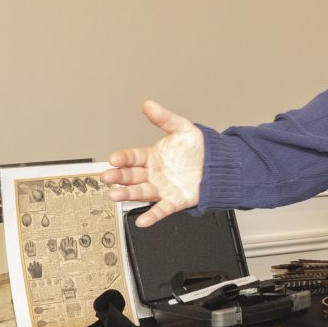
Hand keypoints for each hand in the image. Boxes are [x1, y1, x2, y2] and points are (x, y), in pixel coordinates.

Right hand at [104, 99, 204, 226]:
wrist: (219, 165)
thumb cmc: (199, 149)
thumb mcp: (182, 129)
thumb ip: (165, 118)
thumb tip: (149, 104)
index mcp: (151, 157)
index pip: (132, 157)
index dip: (123, 158)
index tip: (114, 158)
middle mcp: (153, 174)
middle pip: (131, 176)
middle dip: (119, 177)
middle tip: (108, 177)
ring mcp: (162, 188)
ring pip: (140, 192)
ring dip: (127, 194)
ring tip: (115, 195)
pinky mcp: (174, 201)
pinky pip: (161, 210)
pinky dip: (152, 216)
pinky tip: (142, 221)